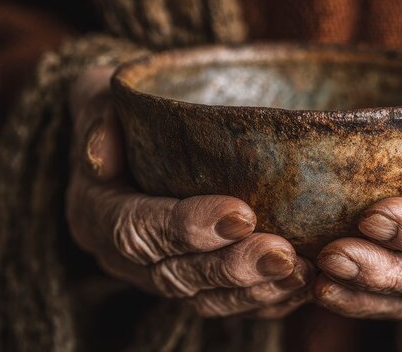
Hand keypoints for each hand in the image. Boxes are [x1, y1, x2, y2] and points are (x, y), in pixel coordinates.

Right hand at [66, 66, 311, 317]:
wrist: (135, 141)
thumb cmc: (125, 114)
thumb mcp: (99, 97)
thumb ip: (98, 117)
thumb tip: (101, 154)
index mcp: (98, 212)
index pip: (138, 229)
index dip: (189, 227)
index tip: (243, 214)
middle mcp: (127, 256)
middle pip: (177, 274)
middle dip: (233, 267)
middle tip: (283, 253)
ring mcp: (162, 273)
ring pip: (206, 298)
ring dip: (256, 290)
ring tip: (301, 272)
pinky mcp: (196, 283)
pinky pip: (229, 304)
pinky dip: (267, 300)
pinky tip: (303, 284)